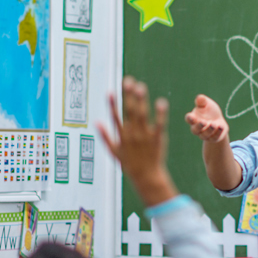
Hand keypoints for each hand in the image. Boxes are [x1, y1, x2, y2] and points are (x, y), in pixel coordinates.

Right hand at [98, 77, 177, 206]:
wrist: (146, 177)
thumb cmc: (130, 164)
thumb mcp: (114, 152)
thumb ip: (105, 136)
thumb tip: (96, 122)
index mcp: (122, 136)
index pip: (115, 117)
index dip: (113, 104)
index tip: (110, 91)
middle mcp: (133, 134)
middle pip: (130, 112)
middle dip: (128, 96)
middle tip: (128, 81)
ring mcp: (145, 136)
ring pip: (142, 115)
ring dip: (141, 101)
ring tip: (140, 86)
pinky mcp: (158, 139)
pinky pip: (159, 125)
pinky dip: (160, 114)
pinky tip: (161, 102)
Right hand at [184, 94, 228, 142]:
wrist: (219, 121)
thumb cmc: (210, 111)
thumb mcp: (207, 104)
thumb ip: (202, 101)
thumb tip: (200, 97)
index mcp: (194, 118)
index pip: (189, 119)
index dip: (190, 118)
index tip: (192, 117)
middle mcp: (197, 128)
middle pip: (195, 130)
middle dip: (199, 126)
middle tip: (203, 122)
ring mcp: (204, 134)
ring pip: (204, 135)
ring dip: (209, 130)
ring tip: (214, 124)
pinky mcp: (213, 138)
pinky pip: (214, 137)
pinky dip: (217, 132)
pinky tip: (221, 127)